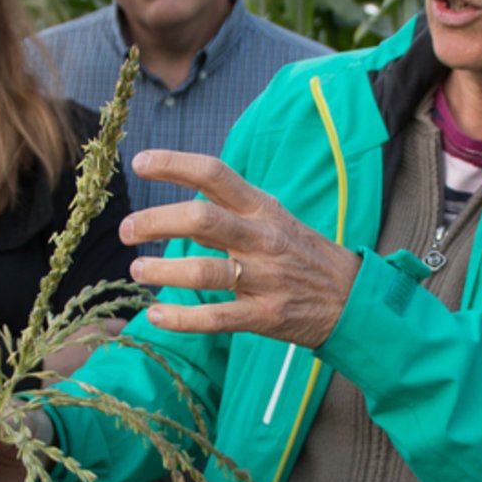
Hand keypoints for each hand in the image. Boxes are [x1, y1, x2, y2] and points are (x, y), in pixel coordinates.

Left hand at [121, 150, 359, 347]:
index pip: (214, 174)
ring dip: (163, 271)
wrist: (355, 300)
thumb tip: (182, 203)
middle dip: (155, 221)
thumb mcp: (275, 220)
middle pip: (201, 219)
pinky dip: (182, 319)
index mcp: (262, 208)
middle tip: (125, 229)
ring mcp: (264, 278)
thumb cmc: (305, 256)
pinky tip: (158, 316)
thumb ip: (232, 210)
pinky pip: (217, 318)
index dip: (173, 163)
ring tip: (137, 271)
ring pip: (204, 271)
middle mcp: (261, 238)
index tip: (139, 162)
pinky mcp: (265, 316)